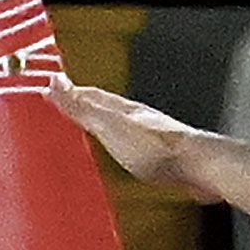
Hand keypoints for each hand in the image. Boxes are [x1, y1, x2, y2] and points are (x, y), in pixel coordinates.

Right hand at [48, 76, 211, 186]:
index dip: (69, 92)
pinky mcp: (159, 159)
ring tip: (88, 131)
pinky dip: (118, 149)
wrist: (198, 168)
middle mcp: (136, 120)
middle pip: (104, 110)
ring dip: (102, 128)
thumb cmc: (157, 148)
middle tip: (66, 106)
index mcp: (121, 110)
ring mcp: (149, 139)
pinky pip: (131, 150)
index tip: (52, 88)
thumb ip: (82, 106)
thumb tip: (56, 81)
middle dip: (84, 107)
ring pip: (119, 128)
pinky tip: (119, 158)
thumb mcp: (108, 125)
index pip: (89, 95)